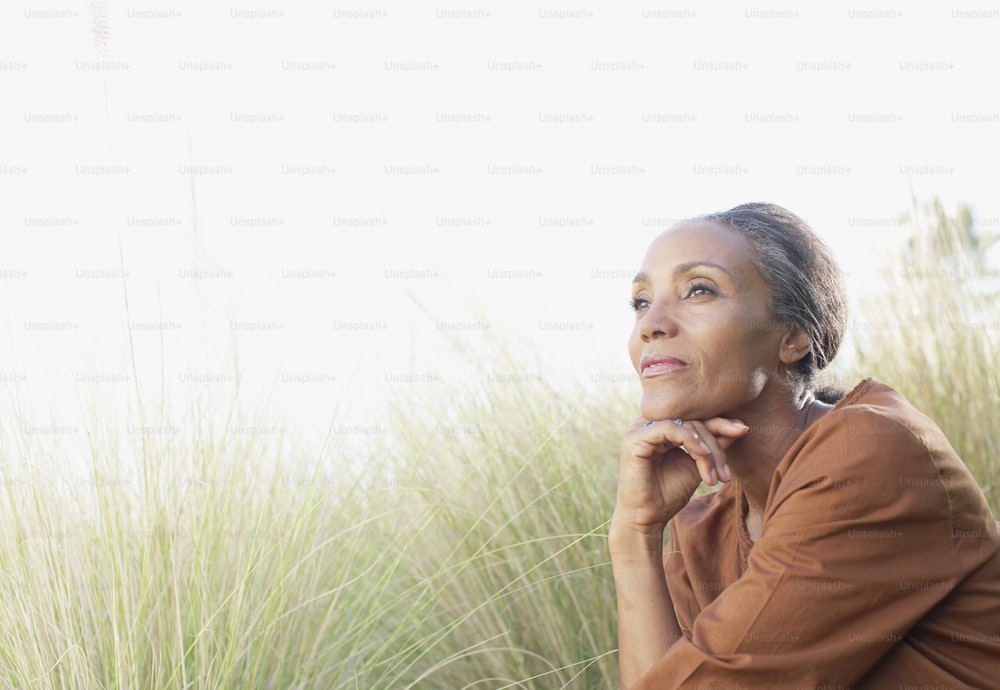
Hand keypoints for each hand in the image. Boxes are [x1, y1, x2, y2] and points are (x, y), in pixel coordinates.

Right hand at [612, 416, 749, 538]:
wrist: (647, 518)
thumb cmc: (668, 494)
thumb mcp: (697, 466)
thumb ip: (713, 447)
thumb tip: (740, 427)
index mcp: (661, 427)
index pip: (695, 417)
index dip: (720, 423)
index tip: (743, 430)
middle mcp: (649, 424)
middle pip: (693, 420)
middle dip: (716, 445)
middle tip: (726, 474)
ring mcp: (640, 429)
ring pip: (685, 424)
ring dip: (707, 449)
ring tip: (715, 475)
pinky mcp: (635, 438)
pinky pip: (670, 429)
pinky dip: (691, 441)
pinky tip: (702, 457)